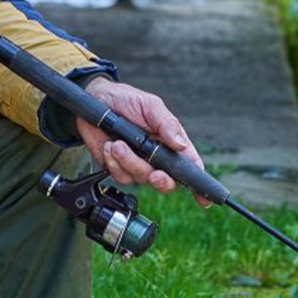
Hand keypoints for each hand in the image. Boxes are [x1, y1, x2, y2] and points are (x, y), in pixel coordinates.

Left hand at [75, 77, 204, 195]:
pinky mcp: (118, 167)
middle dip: (160, 180)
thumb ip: (166, 123)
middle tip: (154, 174)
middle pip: (166, 181)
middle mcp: (156, 157)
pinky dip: (113, 162)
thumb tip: (181, 144)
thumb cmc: (126, 99)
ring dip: (128, 162)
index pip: (189, 165)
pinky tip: (109, 146)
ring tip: (117, 143)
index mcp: (170, 142)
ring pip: (140, 178)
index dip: (198, 184)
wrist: (94, 99)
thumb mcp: (150, 105)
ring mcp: (136, 163)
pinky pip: (120, 175)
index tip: (202, 197)